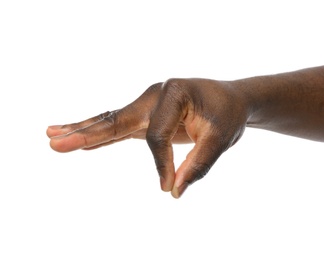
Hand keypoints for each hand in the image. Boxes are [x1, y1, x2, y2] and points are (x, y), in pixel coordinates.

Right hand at [47, 78, 248, 197]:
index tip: (170, 185)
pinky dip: (100, 134)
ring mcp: (148, 103)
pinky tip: (81, 139)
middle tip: (54, 143)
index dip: (161, 163)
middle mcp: (155, 94)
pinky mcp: (147, 115)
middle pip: (117, 119)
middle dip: (86, 133)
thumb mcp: (221, 139)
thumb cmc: (227, 115)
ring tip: (53, 136)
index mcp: (174, 92)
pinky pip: (119, 126)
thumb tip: (174, 191)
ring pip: (111, 121)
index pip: (157, 134)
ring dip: (84, 131)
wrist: (231, 100)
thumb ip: (198, 165)